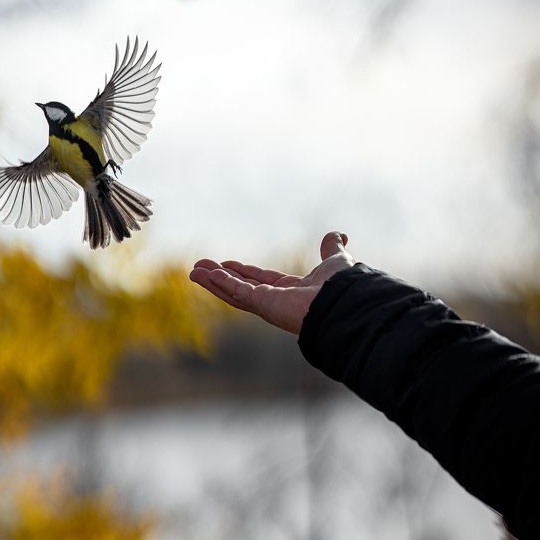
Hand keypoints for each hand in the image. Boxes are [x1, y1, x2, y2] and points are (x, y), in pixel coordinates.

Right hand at [189, 231, 354, 334]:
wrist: (345, 301)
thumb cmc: (343, 286)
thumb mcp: (335, 260)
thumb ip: (331, 248)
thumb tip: (338, 234)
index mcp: (292, 292)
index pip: (260, 281)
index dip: (241, 272)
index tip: (225, 264)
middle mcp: (277, 301)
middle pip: (240, 288)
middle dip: (219, 278)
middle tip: (198, 268)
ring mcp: (268, 305)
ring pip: (233, 292)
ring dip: (213, 282)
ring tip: (194, 272)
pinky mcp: (263, 305)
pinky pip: (237, 292)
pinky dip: (221, 284)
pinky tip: (205, 276)